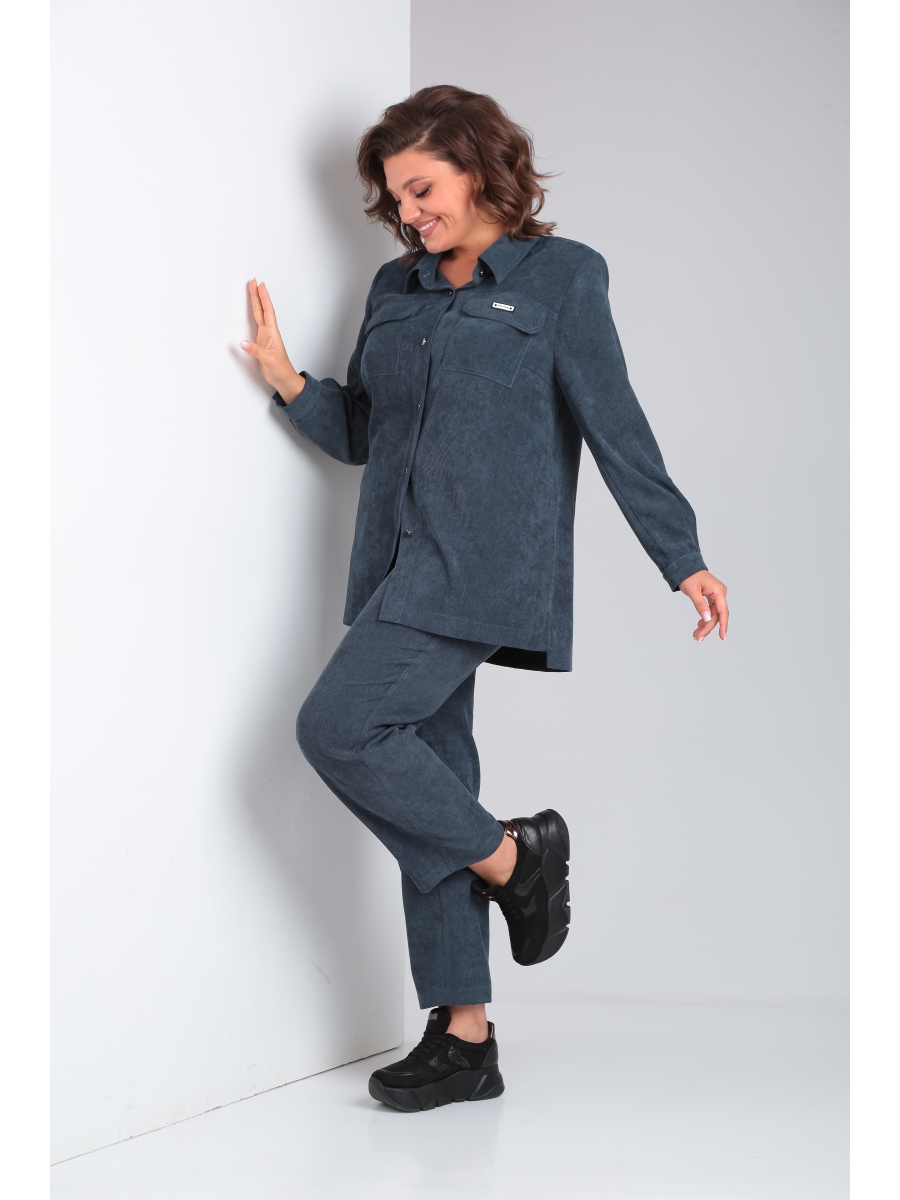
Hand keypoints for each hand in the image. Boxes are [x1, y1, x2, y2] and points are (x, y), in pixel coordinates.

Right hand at [240, 279, 304, 402]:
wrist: (284, 379)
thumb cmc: (281, 370)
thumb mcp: (268, 360)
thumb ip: (256, 351)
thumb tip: (243, 343)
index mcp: (272, 333)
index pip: (266, 311)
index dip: (263, 298)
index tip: (259, 285)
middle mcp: (268, 333)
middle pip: (262, 310)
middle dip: (257, 295)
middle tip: (253, 282)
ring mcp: (265, 337)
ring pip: (259, 315)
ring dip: (256, 303)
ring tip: (253, 291)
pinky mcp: (261, 343)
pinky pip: (256, 325)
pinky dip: (254, 316)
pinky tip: (252, 312)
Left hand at [678, 570, 728, 641]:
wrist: (685, 567)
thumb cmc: (689, 576)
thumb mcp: (693, 591)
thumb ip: (700, 605)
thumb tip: (707, 619)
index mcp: (718, 591)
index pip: (722, 611)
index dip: (723, 626)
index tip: (722, 637)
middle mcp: (720, 594)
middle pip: (717, 615)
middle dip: (708, 628)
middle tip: (698, 638)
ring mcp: (716, 596)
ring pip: (713, 615)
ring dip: (705, 626)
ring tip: (696, 635)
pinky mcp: (712, 597)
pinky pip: (710, 611)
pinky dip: (704, 619)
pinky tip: (698, 626)